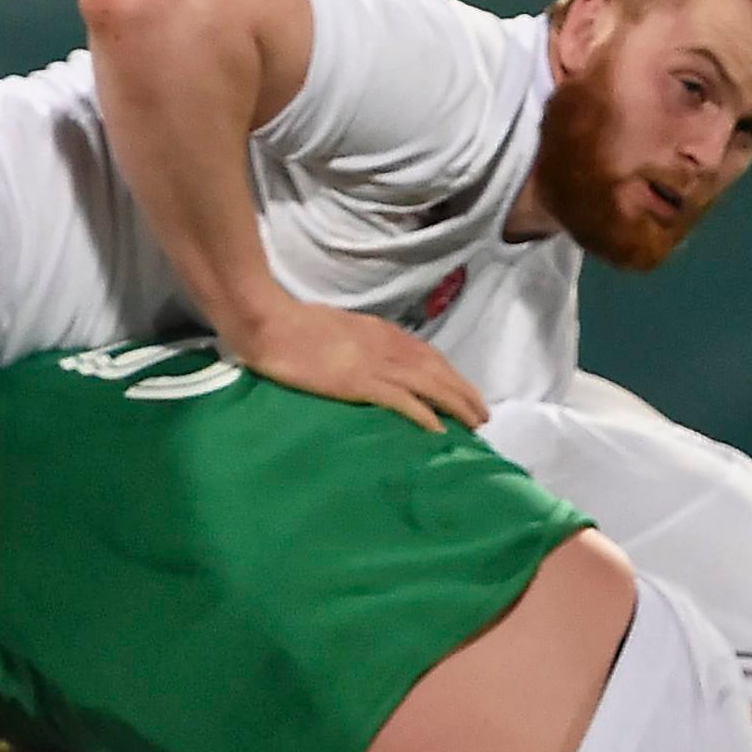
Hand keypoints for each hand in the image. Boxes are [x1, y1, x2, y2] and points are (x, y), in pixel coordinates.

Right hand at [226, 295, 488, 432]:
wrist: (269, 323)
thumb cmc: (293, 323)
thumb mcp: (337, 326)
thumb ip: (358, 340)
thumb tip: (366, 355)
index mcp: (380, 332)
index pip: (427, 354)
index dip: (451, 374)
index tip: (465, 391)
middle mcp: (387, 345)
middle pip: (438, 370)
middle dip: (463, 392)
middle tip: (482, 415)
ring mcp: (375, 363)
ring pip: (430, 385)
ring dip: (456, 404)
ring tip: (474, 424)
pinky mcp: (360, 382)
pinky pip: (402, 400)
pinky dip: (424, 414)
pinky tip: (438, 429)